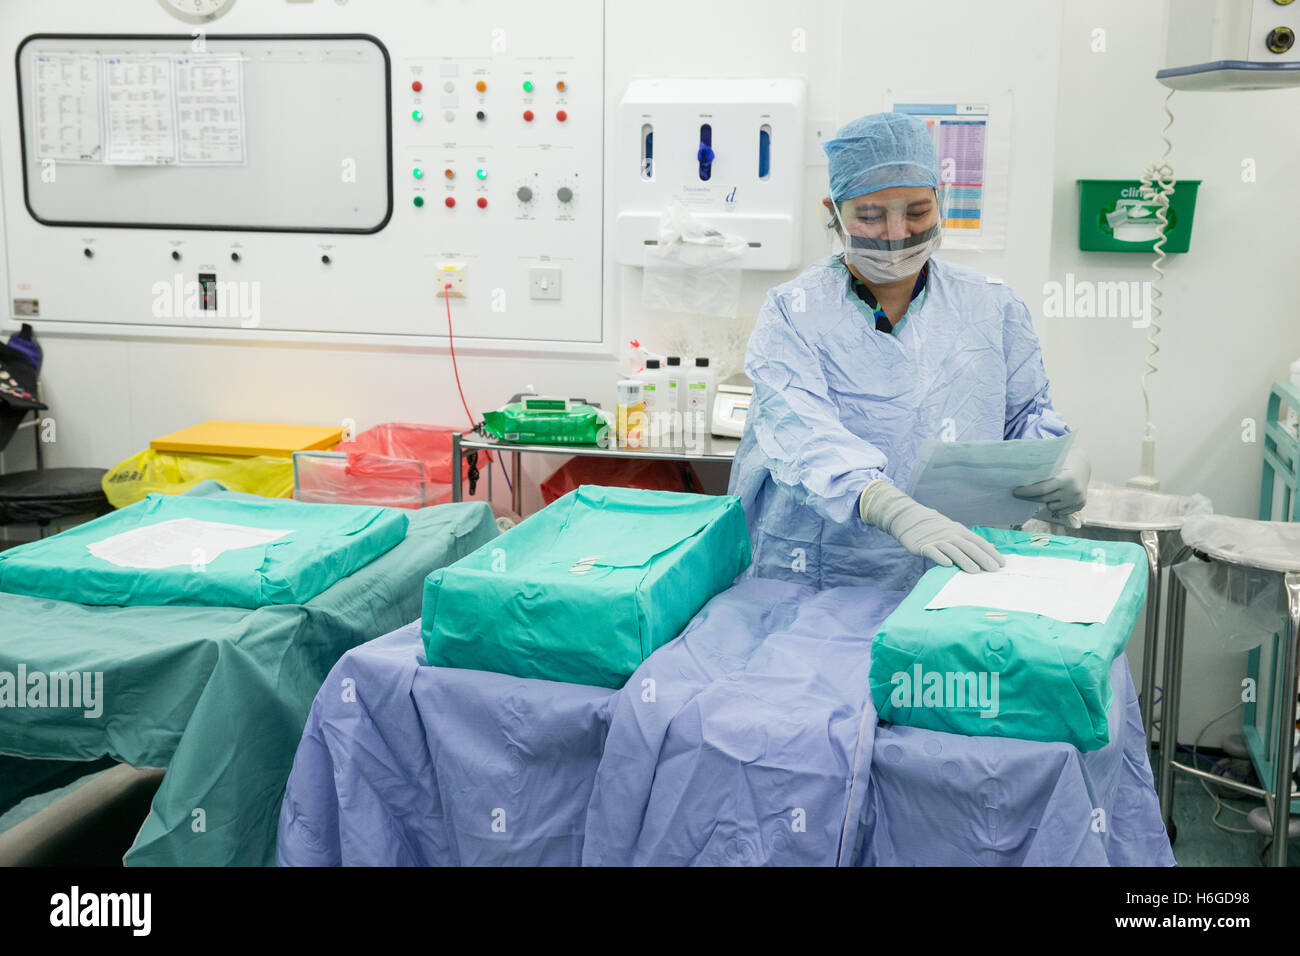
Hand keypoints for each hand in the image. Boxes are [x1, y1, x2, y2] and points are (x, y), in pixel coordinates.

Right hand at [859, 480, 1005, 572]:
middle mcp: (951, 535)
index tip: (1002, 564)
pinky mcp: (923, 545)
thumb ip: (972, 541)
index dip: (991, 553)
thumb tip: (992, 547)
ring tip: (974, 571)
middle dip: (982, 558)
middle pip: (969, 547)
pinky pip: (933, 552)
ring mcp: (937, 540)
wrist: (911, 518)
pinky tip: (948, 565)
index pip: (979, 542)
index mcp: (960, 532)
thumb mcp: (956, 530)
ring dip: (964, 560)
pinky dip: (940, 558)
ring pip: (953, 550)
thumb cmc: (937, 528)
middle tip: (993, 570)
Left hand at [1013, 446, 1090, 521]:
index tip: (1015, 492)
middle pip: (1044, 499)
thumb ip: (1041, 470)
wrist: (1083, 467)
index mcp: (1066, 479)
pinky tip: (1057, 497)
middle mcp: (1072, 491)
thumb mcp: (1055, 464)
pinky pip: (1060, 511)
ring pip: (1051, 507)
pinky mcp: (1079, 506)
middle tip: (1018, 494)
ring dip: (1045, 501)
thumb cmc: (1064, 463)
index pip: (1042, 489)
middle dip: (1029, 497)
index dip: (1027, 492)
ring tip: (1047, 492)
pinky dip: (1056, 505)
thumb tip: (1019, 472)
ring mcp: (1077, 500)